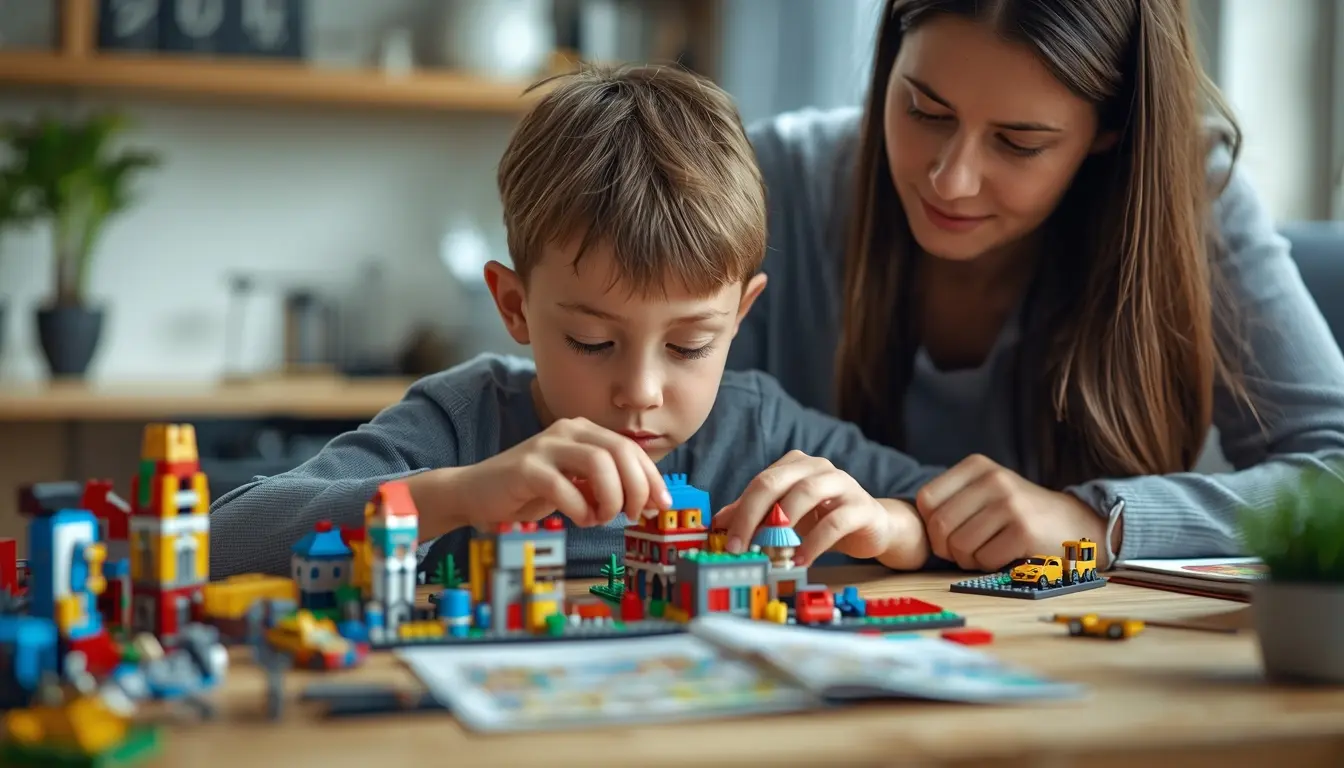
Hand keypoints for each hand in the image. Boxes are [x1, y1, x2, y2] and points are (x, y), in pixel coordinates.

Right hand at [435, 417, 671, 528]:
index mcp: (584, 431)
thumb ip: (606, 484)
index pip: (630, 448)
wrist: (476, 493)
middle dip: (636, 488)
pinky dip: (581, 510)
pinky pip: (566, 487)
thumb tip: (647, 501)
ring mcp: (546, 447)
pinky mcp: (526, 469)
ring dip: (610, 497)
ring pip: (599, 463)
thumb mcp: (577, 485)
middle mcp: (567, 431)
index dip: (651, 477)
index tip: (660, 505)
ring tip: (601, 518)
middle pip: (620, 451)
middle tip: (632, 515)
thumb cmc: (531, 491)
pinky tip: (579, 519)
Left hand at [713, 450, 903, 565]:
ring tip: (770, 554)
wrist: (872, 526)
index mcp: (795, 464)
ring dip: (783, 526)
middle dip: (753, 515)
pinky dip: (814, 543)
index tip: (729, 543)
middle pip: (776, 482)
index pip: (760, 482)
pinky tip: (801, 561)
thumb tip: (719, 524)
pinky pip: (835, 522)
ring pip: (806, 494)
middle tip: (741, 548)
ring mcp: (842, 483)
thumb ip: (755, 515)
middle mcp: (817, 467)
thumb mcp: (786, 516)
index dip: (740, 511)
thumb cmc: (824, 518)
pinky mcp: (862, 506)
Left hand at [914, 454, 1104, 571]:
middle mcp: (992, 478)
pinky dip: (990, 565)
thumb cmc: (1019, 516)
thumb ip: (952, 501)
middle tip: (965, 552)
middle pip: (939, 525)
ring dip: (969, 560)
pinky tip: (1007, 555)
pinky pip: (984, 559)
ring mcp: (1009, 502)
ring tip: (988, 551)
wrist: (1076, 525)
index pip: (925, 500)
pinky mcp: (1024, 530)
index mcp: (976, 466)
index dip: (931, 526)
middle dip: (947, 548)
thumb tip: (913, 527)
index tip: (949, 535)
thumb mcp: (985, 493)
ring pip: (960, 545)